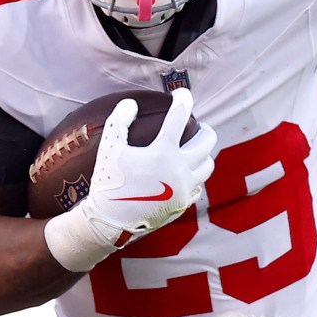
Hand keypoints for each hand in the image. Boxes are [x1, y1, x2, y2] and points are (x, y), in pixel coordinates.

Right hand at [45, 91, 217, 272]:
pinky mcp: (183, 204)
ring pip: (208, 165)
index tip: (183, 93)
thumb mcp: (108, 148)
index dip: (183, 100)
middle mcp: (180, 170)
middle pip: (207, 142)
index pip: (179, 117)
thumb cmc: (108, 183)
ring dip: (204, 154)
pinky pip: (199, 186)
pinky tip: (186, 173)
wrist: (110, 222)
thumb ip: (119, 121)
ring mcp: (184, 189)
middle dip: (204, 130)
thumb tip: (131, 104)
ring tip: (196, 149)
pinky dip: (195, 176)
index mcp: (163, 153)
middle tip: (198, 126)